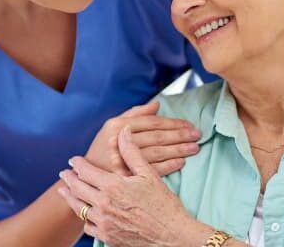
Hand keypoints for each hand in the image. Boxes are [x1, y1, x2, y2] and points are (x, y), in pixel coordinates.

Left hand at [59, 126, 209, 246]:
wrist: (171, 236)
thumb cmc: (164, 205)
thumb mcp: (149, 175)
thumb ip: (132, 152)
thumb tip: (124, 132)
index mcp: (113, 186)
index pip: (86, 171)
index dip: (78, 164)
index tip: (74, 160)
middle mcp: (104, 205)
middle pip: (77, 189)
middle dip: (69, 179)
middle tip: (64, 173)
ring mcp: (103, 223)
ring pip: (79, 208)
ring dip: (70, 197)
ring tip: (65, 191)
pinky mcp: (107, 237)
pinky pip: (88, 226)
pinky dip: (83, 217)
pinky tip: (83, 212)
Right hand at [85, 101, 200, 176]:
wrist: (86, 176)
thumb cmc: (102, 148)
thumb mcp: (111, 127)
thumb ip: (134, 114)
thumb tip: (156, 105)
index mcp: (116, 126)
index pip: (151, 122)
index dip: (172, 123)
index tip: (188, 125)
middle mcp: (118, 142)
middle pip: (156, 137)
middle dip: (180, 135)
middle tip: (197, 135)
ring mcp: (122, 160)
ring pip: (157, 152)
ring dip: (178, 150)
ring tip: (194, 148)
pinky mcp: (126, 178)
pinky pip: (152, 170)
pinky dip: (169, 165)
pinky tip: (181, 162)